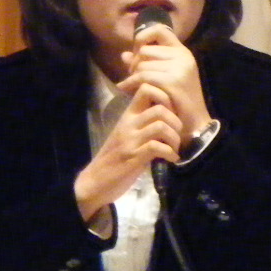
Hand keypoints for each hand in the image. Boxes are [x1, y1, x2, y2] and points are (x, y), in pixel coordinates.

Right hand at [73, 81, 183, 223]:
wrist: (94, 182)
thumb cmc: (113, 159)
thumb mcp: (128, 136)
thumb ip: (144, 125)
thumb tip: (170, 120)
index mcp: (127, 116)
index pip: (146, 89)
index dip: (166, 97)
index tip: (172, 114)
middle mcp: (128, 124)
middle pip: (160, 108)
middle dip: (176, 122)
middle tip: (176, 136)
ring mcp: (130, 140)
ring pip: (161, 126)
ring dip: (174, 138)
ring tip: (174, 149)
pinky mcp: (132, 157)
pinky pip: (157, 147)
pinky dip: (170, 153)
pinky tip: (171, 159)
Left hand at [118, 22, 211, 145]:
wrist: (194, 124)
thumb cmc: (177, 101)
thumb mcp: (161, 78)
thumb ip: (144, 64)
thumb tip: (124, 54)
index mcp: (182, 52)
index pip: (159, 29)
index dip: (143, 36)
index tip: (137, 51)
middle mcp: (182, 56)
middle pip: (145, 50)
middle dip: (134, 63)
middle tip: (132, 76)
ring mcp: (179, 68)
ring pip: (142, 64)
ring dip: (132, 76)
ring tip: (131, 85)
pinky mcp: (173, 81)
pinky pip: (143, 76)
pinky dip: (130, 83)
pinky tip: (125, 89)